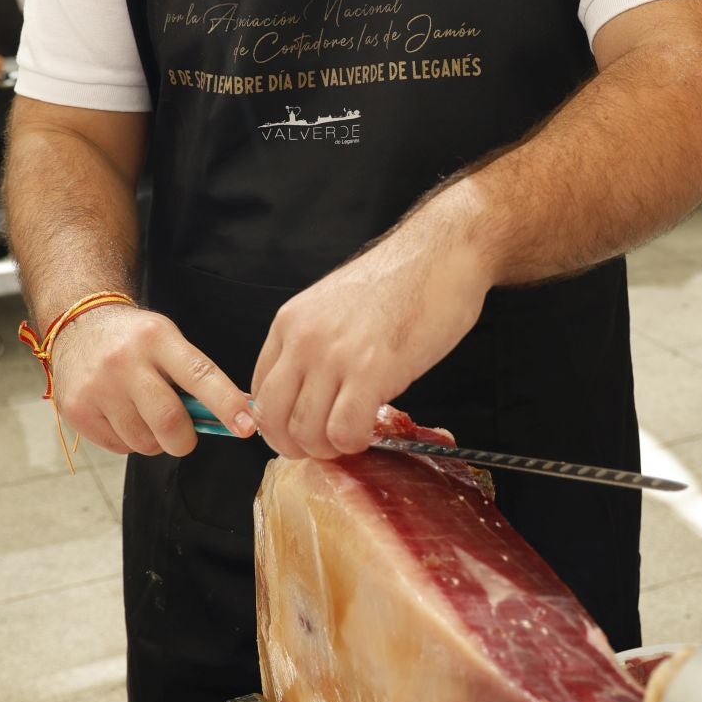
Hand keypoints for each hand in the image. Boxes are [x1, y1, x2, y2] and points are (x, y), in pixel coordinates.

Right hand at [50, 303, 254, 456]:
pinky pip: (119, 447)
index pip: (200, 375)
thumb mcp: (167, 341)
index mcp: (157, 338)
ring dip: (154, 440)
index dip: (226, 404)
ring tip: (143, 414)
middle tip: (183, 435)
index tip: (247, 426)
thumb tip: (239, 415)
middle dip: (185, 440)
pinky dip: (129, 441)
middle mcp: (125, 361)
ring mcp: (97, 387)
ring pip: (144, 442)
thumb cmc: (135, 340)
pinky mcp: (77, 410)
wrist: (78, 325)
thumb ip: (198, 376)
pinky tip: (120, 414)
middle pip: (169, 421)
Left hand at [250, 183, 491, 459]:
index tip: (302, 431)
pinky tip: (372, 431)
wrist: (443, 252)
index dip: (279, 423)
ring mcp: (334, 356)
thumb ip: (316, 344)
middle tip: (325, 446)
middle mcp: (303, 339)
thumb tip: (311, 392)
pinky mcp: (371, 371)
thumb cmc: (402, 279)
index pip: (259, 391)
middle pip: (273, 419)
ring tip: (352, 438)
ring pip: (306, 432)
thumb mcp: (335, 305)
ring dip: (329, 449)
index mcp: (290, 322)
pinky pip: (345, 432)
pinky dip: (356, 444)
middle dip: (296, 446)